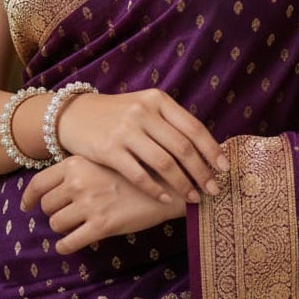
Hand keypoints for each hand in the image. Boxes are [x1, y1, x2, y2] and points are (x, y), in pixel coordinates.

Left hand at [20, 154, 185, 254]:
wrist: (169, 183)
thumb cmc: (138, 170)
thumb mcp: (106, 159)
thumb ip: (81, 168)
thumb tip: (58, 185)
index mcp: (77, 162)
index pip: (39, 183)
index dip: (29, 198)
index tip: (26, 206)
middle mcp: (78, 181)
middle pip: (47, 206)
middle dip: (55, 212)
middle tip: (67, 214)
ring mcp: (88, 204)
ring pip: (56, 224)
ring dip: (63, 228)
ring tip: (77, 226)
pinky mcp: (100, 226)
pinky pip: (68, 243)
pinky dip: (65, 246)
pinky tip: (70, 245)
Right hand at [55, 87, 228, 202]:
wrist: (74, 115)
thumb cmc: (117, 115)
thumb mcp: (144, 108)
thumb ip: (170, 123)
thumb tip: (208, 149)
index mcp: (157, 100)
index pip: (193, 127)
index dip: (212, 150)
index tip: (224, 169)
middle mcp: (143, 112)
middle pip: (183, 147)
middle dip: (202, 172)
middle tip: (213, 189)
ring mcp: (125, 130)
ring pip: (165, 163)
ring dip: (183, 184)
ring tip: (193, 198)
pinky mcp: (109, 149)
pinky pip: (139, 175)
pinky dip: (155, 190)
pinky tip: (164, 199)